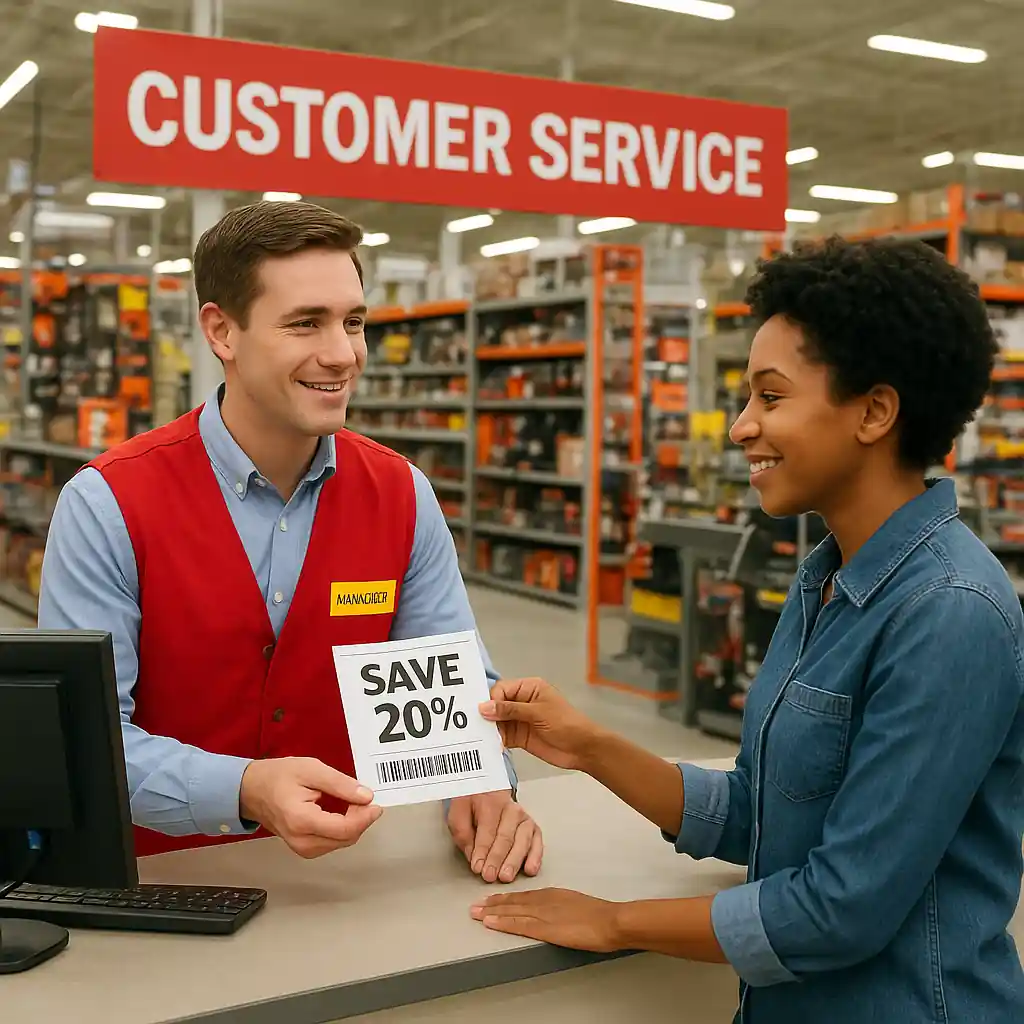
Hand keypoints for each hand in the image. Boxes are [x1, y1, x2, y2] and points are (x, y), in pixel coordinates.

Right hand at [239, 756, 381, 858]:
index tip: (375, 804)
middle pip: (345, 838)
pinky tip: (343, 813)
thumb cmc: (277, 777)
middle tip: (363, 797)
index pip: (344, 829)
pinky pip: (332, 843)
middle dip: (361, 819)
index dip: (365, 817)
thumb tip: (365, 796)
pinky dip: (343, 829)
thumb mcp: (311, 769)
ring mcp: (301, 848)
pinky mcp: (303, 848)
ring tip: (353, 803)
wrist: (252, 790)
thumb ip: (340, 784)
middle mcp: (301, 840)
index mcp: (302, 821)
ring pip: (341, 843)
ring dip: (353, 825)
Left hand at [446, 790, 542, 882]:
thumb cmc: (473, 805)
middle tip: (489, 875)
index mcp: (491, 802)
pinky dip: (535, 856)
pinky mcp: (532, 827)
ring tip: (506, 876)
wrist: (487, 792)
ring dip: (514, 860)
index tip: (476, 867)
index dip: (482, 850)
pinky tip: (530, 869)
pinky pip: (537, 841)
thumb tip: (472, 855)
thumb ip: (462, 833)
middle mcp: (511, 809)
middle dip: (497, 858)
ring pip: (523, 840)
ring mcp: (524, 818)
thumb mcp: (458, 813)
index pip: (488, 830)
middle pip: (506, 836)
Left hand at [471, 888, 620, 952]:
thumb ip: (562, 907)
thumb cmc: (600, 915)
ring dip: (492, 912)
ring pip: (512, 911)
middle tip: (474, 906)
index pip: (524, 896)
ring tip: (475, 913)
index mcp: (553, 894)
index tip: (491, 900)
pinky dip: (503, 922)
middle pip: (514, 901)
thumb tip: (554, 913)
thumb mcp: (576, 904)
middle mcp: (544, 899)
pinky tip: (490, 923)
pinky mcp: (545, 928)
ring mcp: (544, 913)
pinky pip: (519, 924)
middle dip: (493, 904)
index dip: (506, 898)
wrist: (610, 920)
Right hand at [479, 677, 599, 771]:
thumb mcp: (537, 713)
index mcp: (528, 688)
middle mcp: (521, 702)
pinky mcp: (519, 737)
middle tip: (473, 726)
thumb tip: (484, 707)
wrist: (582, 749)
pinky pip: (502, 736)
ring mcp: (519, 720)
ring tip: (476, 738)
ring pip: (497, 722)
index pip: (502, 690)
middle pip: (496, 705)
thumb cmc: (565, 723)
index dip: (491, 700)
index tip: (482, 713)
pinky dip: (494, 741)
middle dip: (486, 715)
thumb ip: (510, 710)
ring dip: (488, 729)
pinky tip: (486, 746)